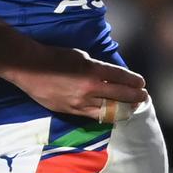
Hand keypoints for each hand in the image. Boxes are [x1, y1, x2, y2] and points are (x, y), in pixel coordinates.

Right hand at [8, 45, 147, 121]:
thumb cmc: (55, 56)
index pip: (121, 78)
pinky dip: (105, 115)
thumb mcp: (80, 56)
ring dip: (123, 109)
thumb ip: (96, 68)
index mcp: (92, 71)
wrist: (29, 67)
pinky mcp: (70, 111)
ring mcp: (79, 102)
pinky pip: (93, 116)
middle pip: (119, 96)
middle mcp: (89, 88)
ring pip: (108, 110)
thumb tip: (109, 77)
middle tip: (143, 97)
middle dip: (134, 97)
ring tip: (131, 108)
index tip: (142, 83)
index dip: (134, 81)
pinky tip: (112, 114)